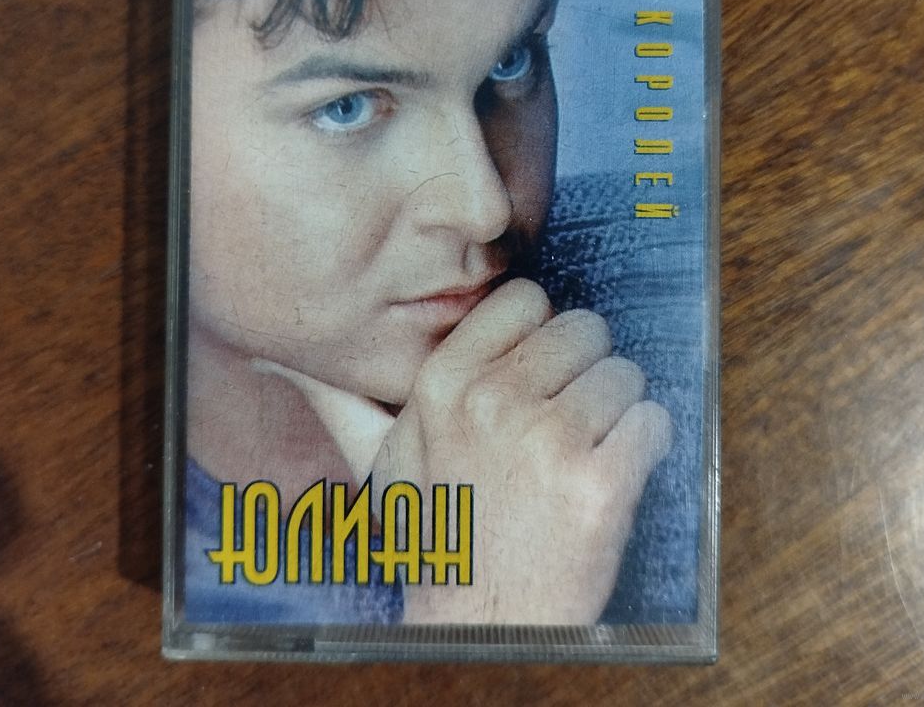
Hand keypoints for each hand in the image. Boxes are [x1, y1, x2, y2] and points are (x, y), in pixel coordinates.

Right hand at [372, 278, 671, 624]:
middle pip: (584, 328)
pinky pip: (653, 420)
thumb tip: (270, 362)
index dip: (539, 333)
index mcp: (441, 382)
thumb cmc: (439, 533)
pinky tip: (609, 477)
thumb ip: (339, 400)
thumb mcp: (378, 460)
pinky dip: (646, 445)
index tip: (532, 373)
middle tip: (560, 422)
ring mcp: (547, 441)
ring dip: (615, 412)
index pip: (526, 297)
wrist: (484, 626)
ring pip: (624, 374)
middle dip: (582, 370)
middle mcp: (491, 402)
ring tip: (580, 455)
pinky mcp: (600, 484)